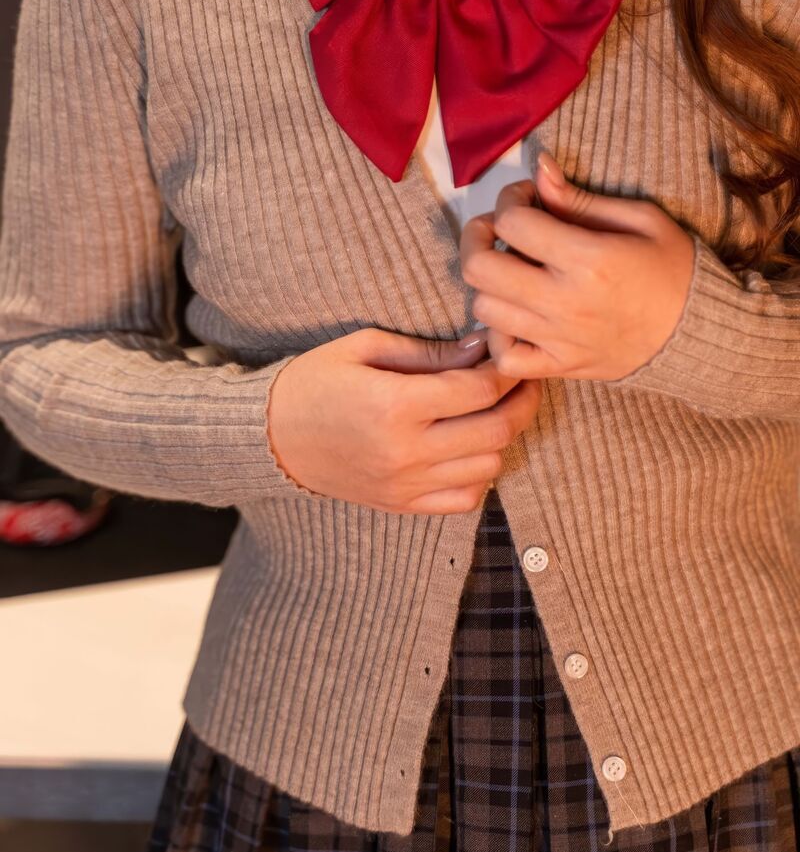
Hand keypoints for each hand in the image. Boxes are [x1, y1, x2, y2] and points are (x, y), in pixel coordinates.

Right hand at [267, 327, 541, 513]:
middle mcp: (405, 450)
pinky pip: (465, 499)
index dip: (506, 370)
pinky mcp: (402, 504)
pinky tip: (471, 448)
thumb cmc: (316, 380)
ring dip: (502, 437)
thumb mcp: (365, 347)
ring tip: (497, 411)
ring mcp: (405, 483)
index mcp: (394, 404)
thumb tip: (482, 350)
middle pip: (496, 430)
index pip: (479, 389)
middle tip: (524, 380)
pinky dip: (480, 474)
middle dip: (521, 401)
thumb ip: (428, 352)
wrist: (271, 436)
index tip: (511, 354)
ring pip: (489, 466)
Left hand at [460, 151, 695, 380]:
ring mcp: (558, 339)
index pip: (512, 223)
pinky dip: (498, 337)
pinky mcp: (560, 367)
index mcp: (587, 259)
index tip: (526, 198)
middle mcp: (565, 301)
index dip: (509, 201)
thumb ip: (579, 199)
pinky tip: (515, 317)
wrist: (699, 331)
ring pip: (484, 309)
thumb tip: (538, 169)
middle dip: (477, 237)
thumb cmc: (672, 268)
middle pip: (479, 269)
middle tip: (498, 230)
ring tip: (511, 270)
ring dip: (488, 283)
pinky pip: (504, 358)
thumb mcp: (639, 219)